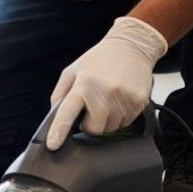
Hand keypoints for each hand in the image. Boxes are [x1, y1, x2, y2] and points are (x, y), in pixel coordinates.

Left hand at [46, 16, 166, 149]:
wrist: (131, 47)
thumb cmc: (98, 60)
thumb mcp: (72, 71)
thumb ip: (60, 94)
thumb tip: (55, 117)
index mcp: (83, 84)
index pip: (67, 113)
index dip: (58, 131)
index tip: (53, 145)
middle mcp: (104, 92)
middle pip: (93, 128)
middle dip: (89, 124)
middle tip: (90, 109)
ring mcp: (124, 98)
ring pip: (110, 128)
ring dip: (105, 120)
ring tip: (106, 100)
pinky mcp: (139, 102)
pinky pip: (126, 122)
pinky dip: (119, 116)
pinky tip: (118, 100)